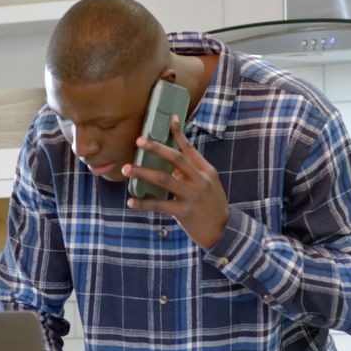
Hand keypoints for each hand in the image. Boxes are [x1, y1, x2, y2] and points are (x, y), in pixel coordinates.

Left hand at [123, 115, 229, 248]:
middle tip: (139, 141)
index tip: (171, 119)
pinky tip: (131, 202)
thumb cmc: (212, 205)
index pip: (190, 149)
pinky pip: (160, 205)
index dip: (179, 134)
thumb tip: (170, 164)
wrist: (223, 230)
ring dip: (143, 173)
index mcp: (206, 171)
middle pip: (176, 159)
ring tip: (127, 169)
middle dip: (156, 148)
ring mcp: (192, 196)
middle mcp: (200, 181)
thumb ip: (192, 173)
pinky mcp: (184, 212)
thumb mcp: (209, 184)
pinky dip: (144, 203)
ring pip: (164, 180)